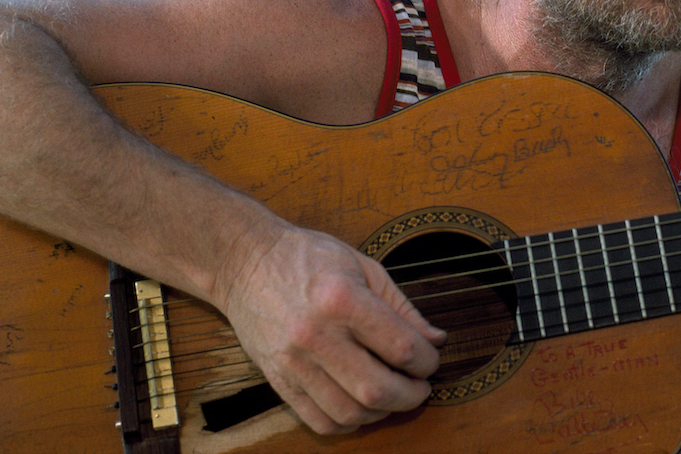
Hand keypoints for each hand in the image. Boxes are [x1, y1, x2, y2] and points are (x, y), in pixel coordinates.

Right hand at [219, 223, 446, 434]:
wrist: (245, 261)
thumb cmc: (308, 257)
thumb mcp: (363, 267)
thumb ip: (402, 307)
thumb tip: (435, 340)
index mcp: (342, 299)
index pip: (401, 347)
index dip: (427, 361)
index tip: (430, 359)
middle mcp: (315, 334)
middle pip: (377, 389)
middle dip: (411, 394)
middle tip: (420, 386)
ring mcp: (293, 361)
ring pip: (350, 412)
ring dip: (383, 412)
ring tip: (393, 396)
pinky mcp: (277, 379)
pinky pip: (319, 420)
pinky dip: (348, 422)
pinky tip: (362, 406)